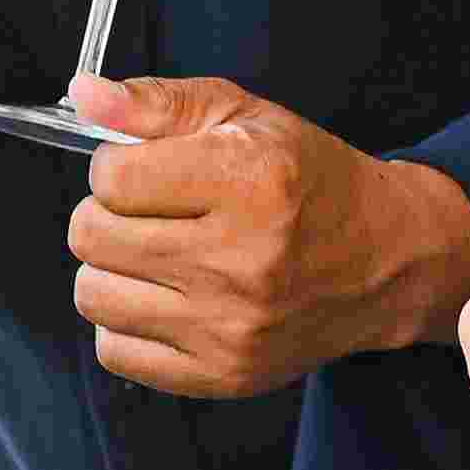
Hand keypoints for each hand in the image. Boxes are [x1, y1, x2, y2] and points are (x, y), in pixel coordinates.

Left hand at [61, 75, 469, 400]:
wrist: (386, 259)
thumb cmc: (309, 180)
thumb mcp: (245, 116)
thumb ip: (158, 103)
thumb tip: (83, 95)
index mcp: (249, 182)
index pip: (110, 179)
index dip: (114, 166)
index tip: (143, 169)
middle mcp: (241, 260)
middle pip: (91, 236)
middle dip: (106, 213)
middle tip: (147, 210)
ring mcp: (231, 326)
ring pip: (92, 294)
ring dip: (111, 267)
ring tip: (154, 253)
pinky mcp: (223, 374)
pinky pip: (115, 350)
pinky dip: (126, 321)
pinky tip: (165, 296)